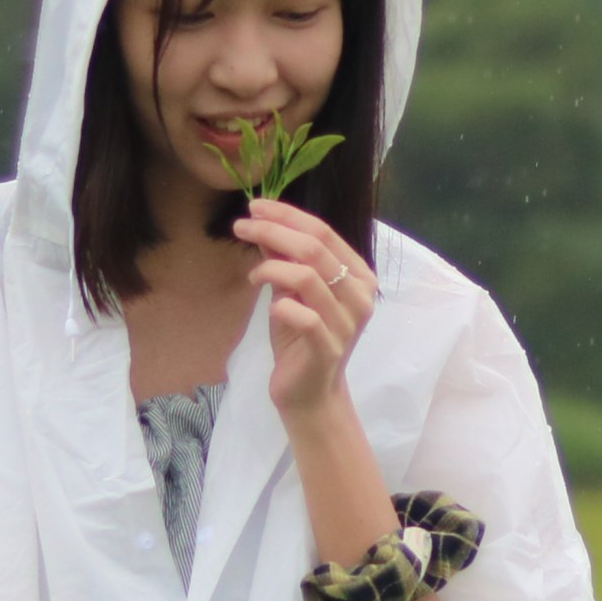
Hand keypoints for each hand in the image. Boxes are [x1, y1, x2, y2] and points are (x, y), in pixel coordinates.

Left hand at [232, 198, 378, 418]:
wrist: (309, 393)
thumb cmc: (301, 338)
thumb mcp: (291, 291)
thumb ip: (284, 258)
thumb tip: (263, 222)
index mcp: (358, 276)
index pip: (324, 232)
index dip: (287, 215)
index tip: (254, 207)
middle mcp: (360, 296)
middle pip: (315, 248)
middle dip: (273, 231)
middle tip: (242, 226)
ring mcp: (346, 323)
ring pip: (308, 277)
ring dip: (271, 268)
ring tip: (253, 275)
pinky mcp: (328, 348)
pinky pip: (304, 316)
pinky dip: (280, 304)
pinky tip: (269, 305)